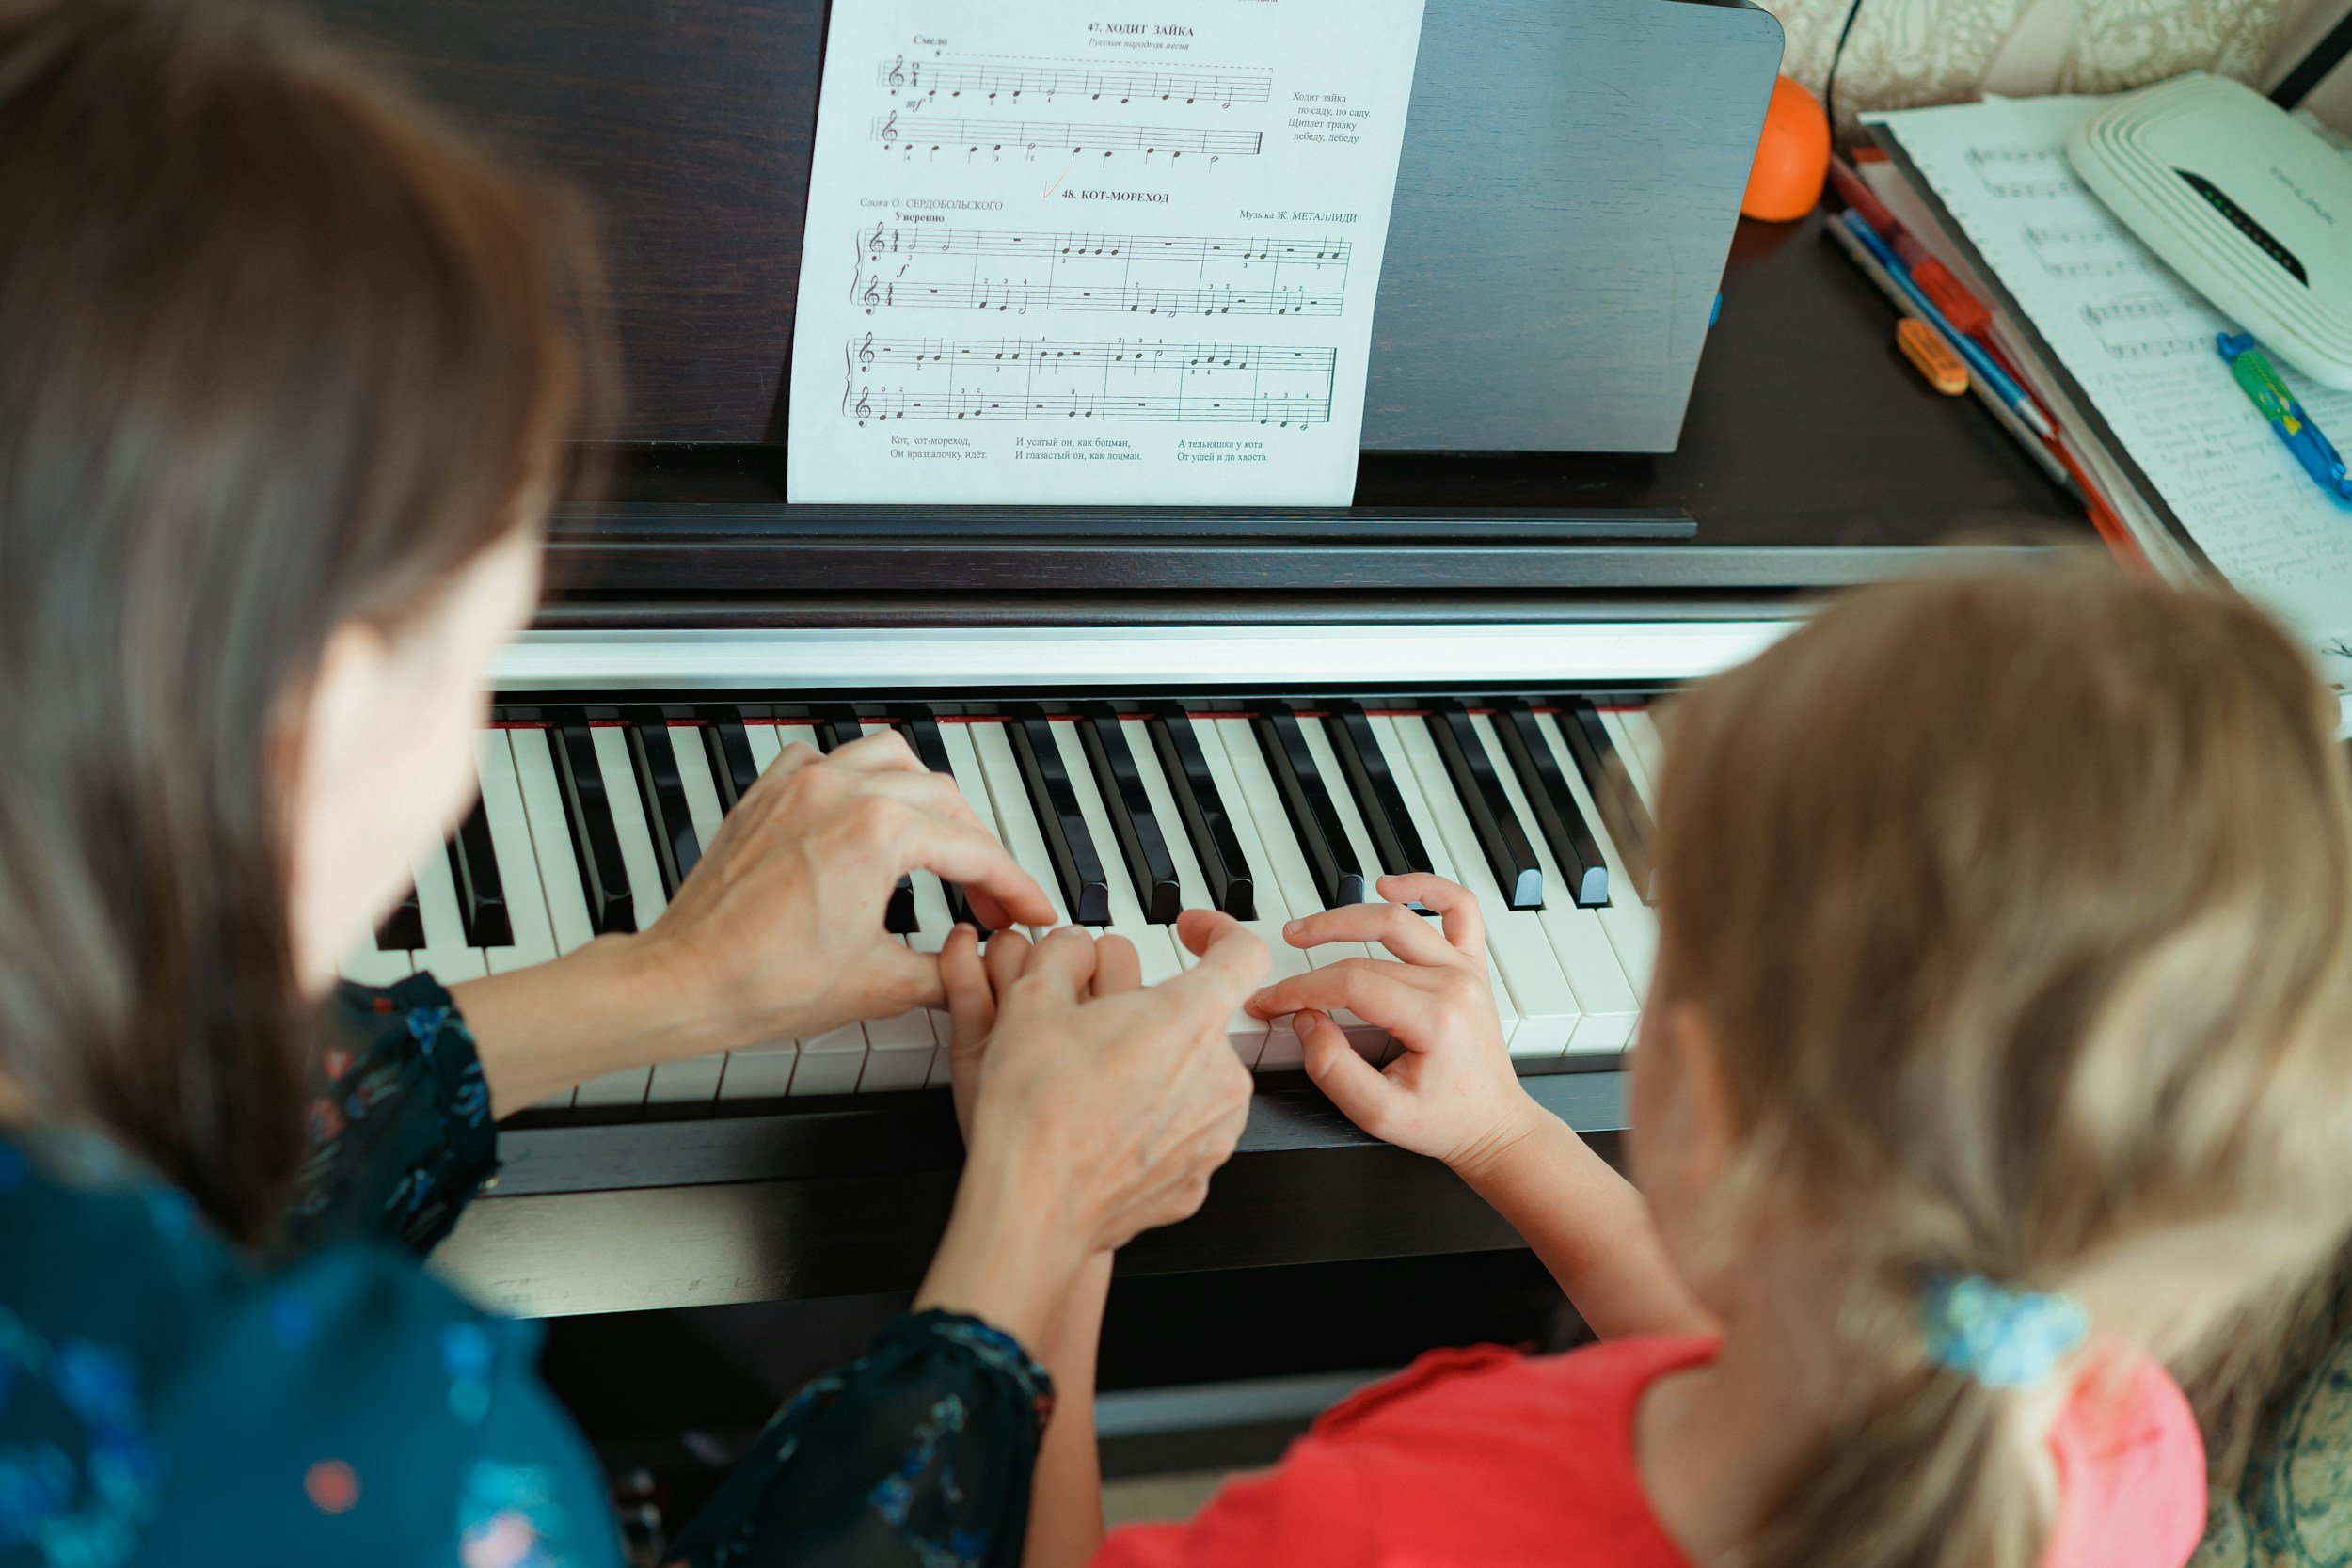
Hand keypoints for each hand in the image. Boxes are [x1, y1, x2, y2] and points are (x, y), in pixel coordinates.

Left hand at [632, 727, 1055, 1051]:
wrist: (684, 981)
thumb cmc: (759, 981)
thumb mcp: (879, 986)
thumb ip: (947, 973)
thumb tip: (977, 968)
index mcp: (875, 833)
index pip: (974, 852)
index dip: (1016, 888)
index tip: (1031, 911)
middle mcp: (838, 792)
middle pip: (944, 801)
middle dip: (980, 852)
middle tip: (993, 902)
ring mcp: (798, 786)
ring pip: (891, 760)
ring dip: (928, 799)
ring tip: (944, 843)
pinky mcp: (766, 795)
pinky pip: (828, 760)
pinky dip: (860, 780)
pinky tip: (867, 814)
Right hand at [951, 913, 1265, 1252]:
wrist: (1033, 1207)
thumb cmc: (1035, 1111)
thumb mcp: (1032, 1001)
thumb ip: (1065, 954)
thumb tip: (1074, 947)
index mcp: (1191, 1020)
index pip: (1244, 953)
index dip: (1218, 932)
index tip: (1193, 933)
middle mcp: (1221, 1076)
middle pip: (1202, 1021)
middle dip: (1156, 1016)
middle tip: (1097, 1030)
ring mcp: (1216, 1132)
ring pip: (1196, 1078)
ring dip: (1157, 1071)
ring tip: (1095, 1087)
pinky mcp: (1199, 1177)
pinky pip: (1185, 1131)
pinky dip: (1153, 1123)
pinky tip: (1105, 1130)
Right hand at [1245, 873, 1546, 1174]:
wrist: (1493, 1125)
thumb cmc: (1444, 1121)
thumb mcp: (1378, 1114)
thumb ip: (1333, 1070)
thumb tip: (1306, 1021)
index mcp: (1435, 1018)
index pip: (1351, 984)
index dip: (1299, 989)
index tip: (1269, 1002)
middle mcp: (1454, 983)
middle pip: (1367, 952)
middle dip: (1310, 960)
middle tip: (1276, 969)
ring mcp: (1464, 968)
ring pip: (1401, 918)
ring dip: (1348, 915)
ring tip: (1308, 927)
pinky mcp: (1470, 964)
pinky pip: (1459, 907)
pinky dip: (1426, 888)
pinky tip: (1390, 885)